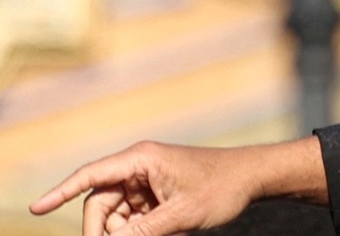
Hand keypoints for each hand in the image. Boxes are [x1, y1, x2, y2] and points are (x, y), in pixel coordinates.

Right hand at [29, 137, 326, 235]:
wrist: (254, 177)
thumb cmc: (221, 187)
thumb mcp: (181, 215)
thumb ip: (141, 232)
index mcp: (140, 160)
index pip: (90, 177)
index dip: (60, 193)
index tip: (36, 210)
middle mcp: (139, 166)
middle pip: (101, 204)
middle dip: (106, 230)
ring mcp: (147, 180)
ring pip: (117, 214)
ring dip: (127, 232)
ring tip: (164, 232)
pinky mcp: (157, 192)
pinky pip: (134, 217)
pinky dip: (141, 230)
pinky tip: (165, 232)